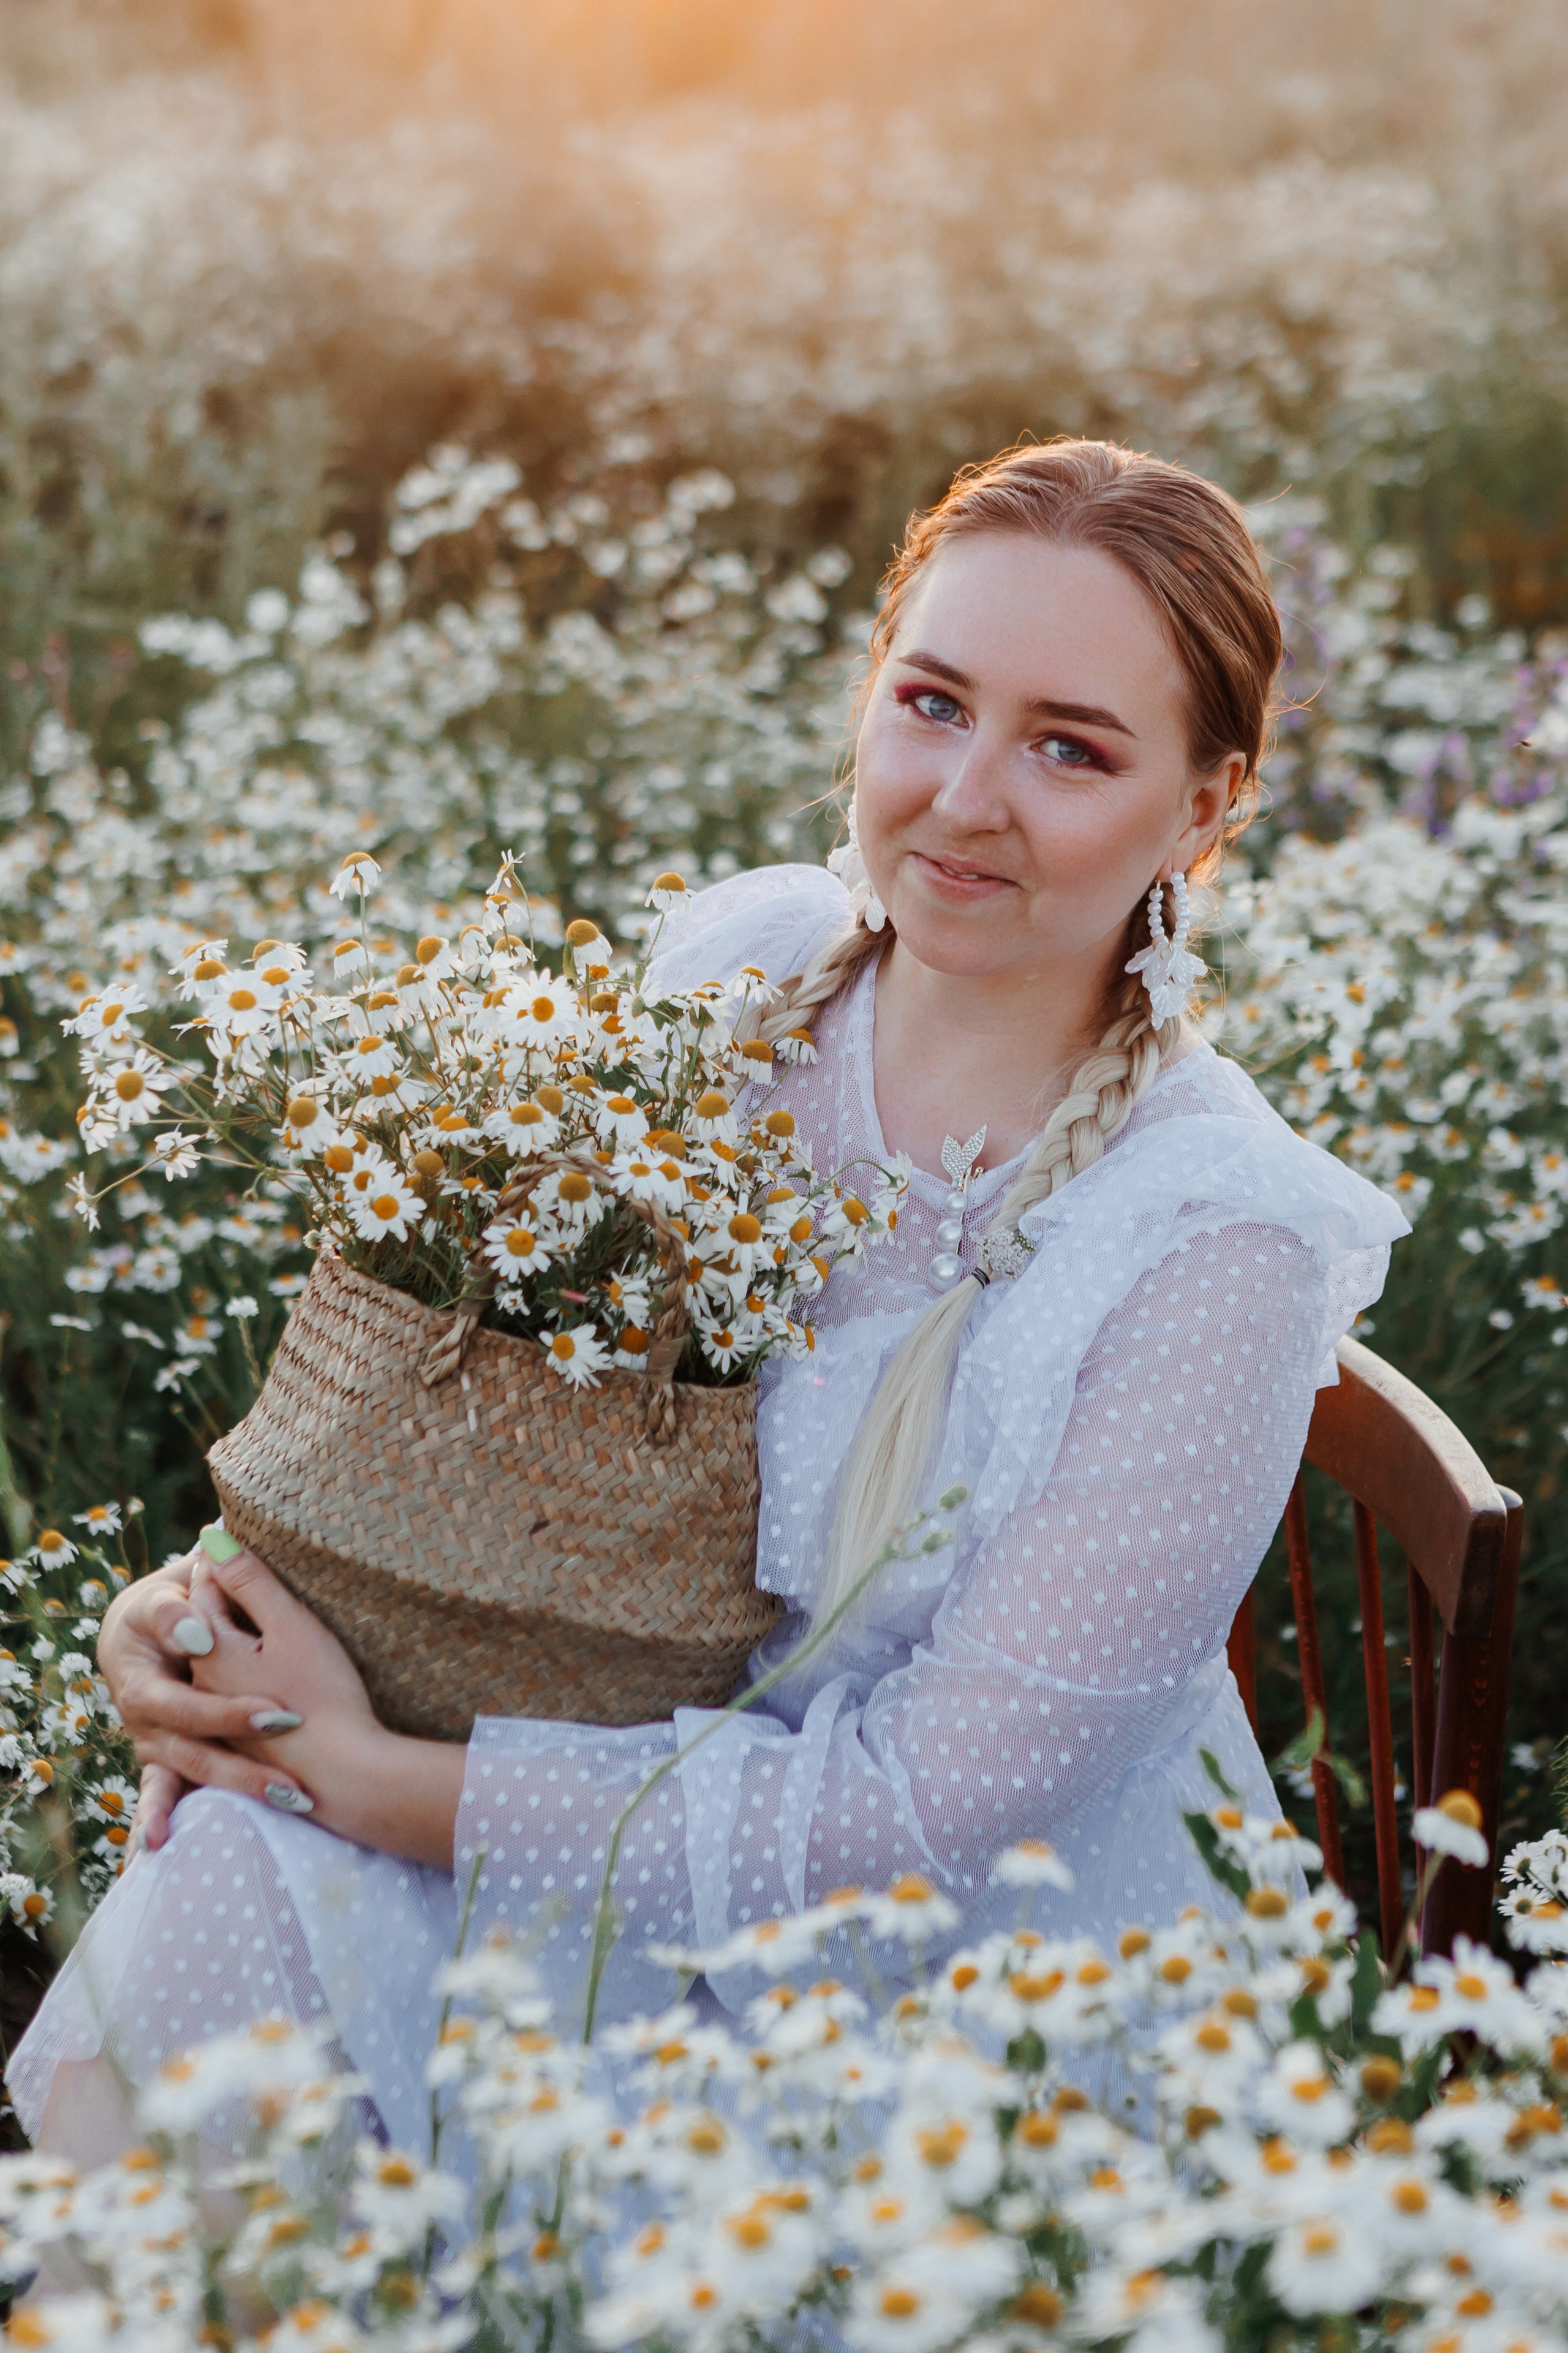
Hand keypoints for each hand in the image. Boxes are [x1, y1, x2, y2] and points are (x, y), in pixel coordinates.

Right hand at [98, 1546, 312, 1841]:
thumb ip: (174, 1614)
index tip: (280, 1717)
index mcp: (141, 1683)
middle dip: (247, 1761)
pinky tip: (171, 1848)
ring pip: (194, 1774)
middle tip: (305, 1763)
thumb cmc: (164, 1608)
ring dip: (244, 1786)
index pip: (183, 1704)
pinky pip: (171, 1795)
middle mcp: (144, 1723)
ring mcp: (156, 1747)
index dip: (227, 1713)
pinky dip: (170, 1821)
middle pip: (193, 1749)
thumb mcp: (162, 1603)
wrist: (148, 1629)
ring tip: (291, 1797)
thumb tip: (199, 1633)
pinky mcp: (168, 1761)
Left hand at [186, 1548, 463, 1866]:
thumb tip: (211, 1537)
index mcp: (211, 1651)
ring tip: (244, 1611)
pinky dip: (240, 1673)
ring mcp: (221, 1718)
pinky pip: (232, 1694)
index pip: (205, 1589)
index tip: (223, 1532)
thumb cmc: (322, 1694)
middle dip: (216, 1594)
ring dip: (227, 1635)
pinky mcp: (242, 1743)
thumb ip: (250, 1581)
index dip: (217, 1558)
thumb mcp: (290, 1626)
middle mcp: (205, 1684)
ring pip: (217, 1662)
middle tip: (230, 1562)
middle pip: (205, 1626)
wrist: (341, 1776)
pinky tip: (261, 1672)